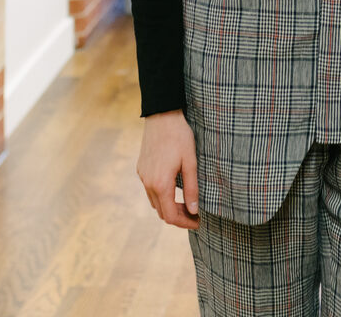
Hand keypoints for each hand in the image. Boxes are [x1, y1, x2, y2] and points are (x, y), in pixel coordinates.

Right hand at [137, 109, 199, 230]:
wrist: (161, 116)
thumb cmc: (179, 137)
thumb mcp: (191, 162)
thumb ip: (192, 188)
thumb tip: (194, 210)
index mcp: (161, 184)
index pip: (171, 216)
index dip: (186, 223)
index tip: (199, 222)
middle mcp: (148, 183)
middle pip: (162, 212)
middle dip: (179, 217)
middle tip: (196, 214)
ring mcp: (142, 176)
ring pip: (155, 202)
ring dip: (169, 207)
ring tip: (186, 203)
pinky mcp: (141, 169)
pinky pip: (150, 190)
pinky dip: (162, 196)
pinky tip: (174, 189)